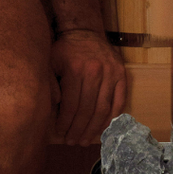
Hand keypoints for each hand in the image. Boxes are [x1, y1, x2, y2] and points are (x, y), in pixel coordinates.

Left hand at [50, 29, 126, 145]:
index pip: (71, 105)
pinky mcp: (122, 74)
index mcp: (75, 70)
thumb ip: (50, 83)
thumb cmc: (64, 50)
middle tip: (74, 142)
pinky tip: (104, 127)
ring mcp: (111, 73)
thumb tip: (56, 106)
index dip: (66, 123)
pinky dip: (112, 117)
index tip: (61, 133)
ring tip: (86, 140)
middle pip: (87, 110)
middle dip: (79, 130)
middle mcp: (95, 72)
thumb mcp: (50, 62)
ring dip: (95, 128)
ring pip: (103, 108)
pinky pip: (119, 101)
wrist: (84, 31)